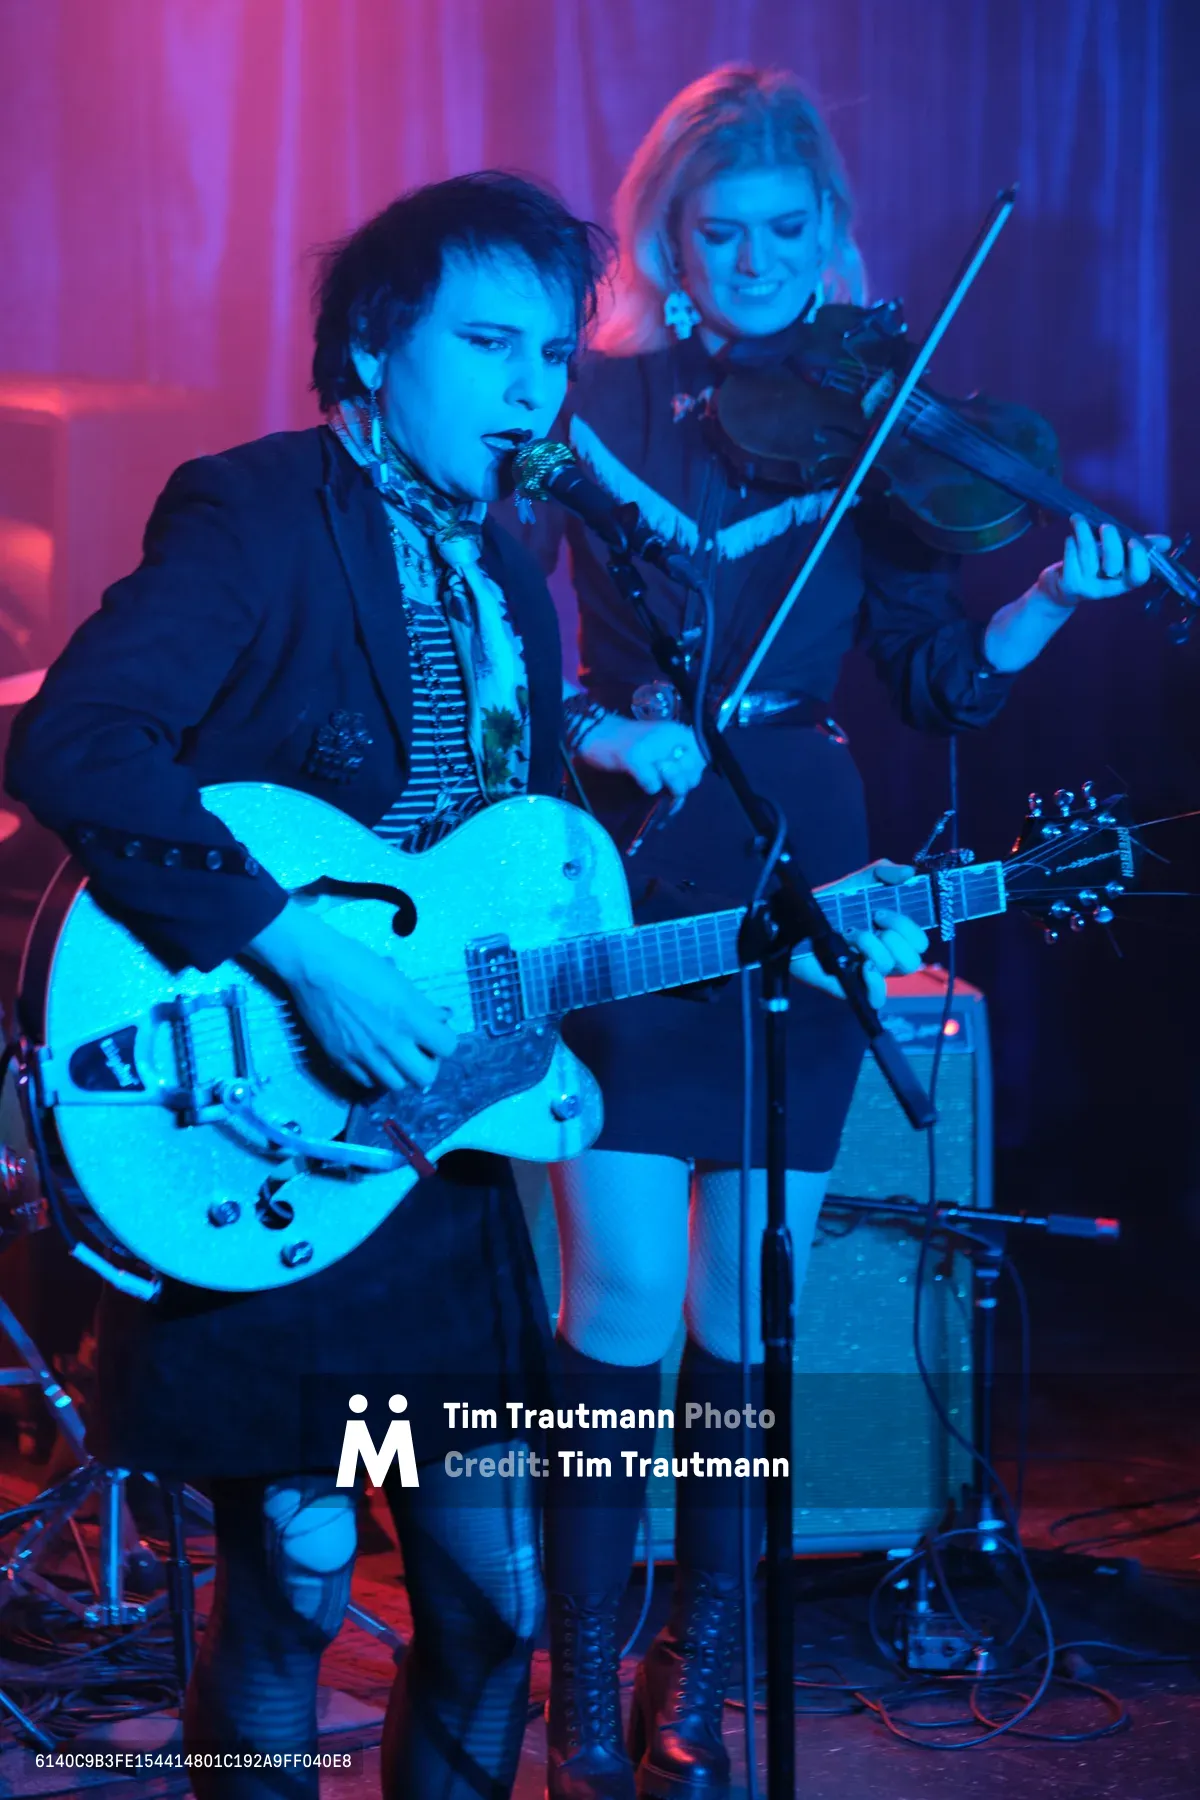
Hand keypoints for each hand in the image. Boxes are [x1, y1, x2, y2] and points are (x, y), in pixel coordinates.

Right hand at [247, 902, 455, 1089]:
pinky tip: (371, 1057)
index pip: (447, 1047)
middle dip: (427, 1064)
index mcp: (409, 1017)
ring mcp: (364, 1055)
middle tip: (418, 1050)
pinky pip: (367, 1082)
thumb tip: (442, 1019)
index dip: (444, 1040)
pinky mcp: (341, 1059)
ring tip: (394, 1055)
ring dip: (401, 1072)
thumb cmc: (359, 963)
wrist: (315, 966)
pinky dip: (374, 1074)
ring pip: (396, 1085)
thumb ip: (423, 1006)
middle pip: (425, 1077)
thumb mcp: (399, 980)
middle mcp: (390, 1042)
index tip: (434, 1033)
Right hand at [576, 713, 705, 797]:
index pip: (703, 758)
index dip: (695, 772)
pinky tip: (642, 781)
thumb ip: (677, 764)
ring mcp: (651, 745)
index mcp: (678, 731)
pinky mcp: (635, 756)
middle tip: (668, 784)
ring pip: (676, 777)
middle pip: (692, 772)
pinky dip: (649, 787)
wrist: (595, 732)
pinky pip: (653, 783)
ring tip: (656, 783)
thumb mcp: (660, 748)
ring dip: (669, 788)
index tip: (682, 775)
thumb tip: (688, 788)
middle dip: (682, 784)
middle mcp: (669, 735)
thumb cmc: (629, 742)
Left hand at [790, 859, 927, 1009]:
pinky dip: (875, 981)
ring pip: (894, 968)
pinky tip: (861, 966)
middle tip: (871, 922)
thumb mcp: (858, 881)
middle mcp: (886, 956)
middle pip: (912, 960)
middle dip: (896, 937)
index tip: (880, 912)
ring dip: (874, 947)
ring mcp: (871, 973)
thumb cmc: (832, 904)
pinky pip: (878, 997)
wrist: (796, 921)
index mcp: (893, 936)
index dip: (907, 927)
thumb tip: (909, 872)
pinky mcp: (854, 987)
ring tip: (851, 935)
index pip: (919, 941)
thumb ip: (884, 871)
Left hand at [1041, 517, 1169, 606]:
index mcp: (1125, 581)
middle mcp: (1108, 587)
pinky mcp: (1070, 584)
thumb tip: (1165, 542)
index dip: (1139, 560)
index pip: (1139, 577)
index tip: (1134, 541)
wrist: (1061, 588)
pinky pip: (1071, 560)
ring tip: (1078, 519)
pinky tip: (1070, 537)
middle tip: (1106, 526)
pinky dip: (1070, 545)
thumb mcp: (1119, 557)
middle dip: (1111, 544)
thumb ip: (1140, 547)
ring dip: (1083, 534)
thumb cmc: (1095, 567)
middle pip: (1113, 565)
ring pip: (1088, 557)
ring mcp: (1088, 587)